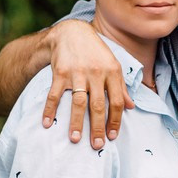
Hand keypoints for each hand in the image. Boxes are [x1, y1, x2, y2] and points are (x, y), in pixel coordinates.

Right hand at [41, 21, 132, 146]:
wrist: (72, 33)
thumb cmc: (95, 52)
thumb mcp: (113, 65)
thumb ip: (121, 87)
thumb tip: (131, 107)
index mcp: (112, 72)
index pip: (116, 101)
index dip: (115, 120)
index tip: (112, 136)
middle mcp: (96, 73)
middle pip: (98, 105)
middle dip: (97, 127)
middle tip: (97, 145)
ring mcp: (77, 72)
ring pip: (78, 102)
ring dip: (76, 122)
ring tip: (75, 139)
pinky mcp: (60, 72)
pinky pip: (54, 94)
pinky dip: (50, 110)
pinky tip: (47, 123)